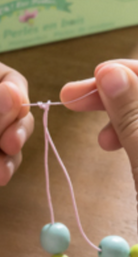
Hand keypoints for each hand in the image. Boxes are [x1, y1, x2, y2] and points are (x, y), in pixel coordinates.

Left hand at [0, 64, 33, 185]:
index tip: (14, 113)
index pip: (8, 79)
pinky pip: (2, 159)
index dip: (17, 96)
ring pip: (9, 140)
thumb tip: (13, 94)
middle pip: (14, 113)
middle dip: (16, 131)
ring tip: (1, 174)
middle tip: (10, 146)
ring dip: (9, 156)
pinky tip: (0, 177)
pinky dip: (3, 167)